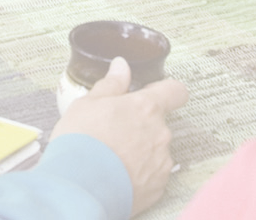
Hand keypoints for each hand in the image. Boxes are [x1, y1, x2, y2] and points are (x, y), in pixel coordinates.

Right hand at [51, 57, 187, 216]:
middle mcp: (160, 133)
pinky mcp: (158, 188)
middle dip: (142, 125)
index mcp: (147, 107)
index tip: (154, 94)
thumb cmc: (81, 142)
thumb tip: (121, 66)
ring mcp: (161, 162)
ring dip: (141, 150)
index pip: (175, 91)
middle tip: (115, 132)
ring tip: (113, 157)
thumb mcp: (88, 104)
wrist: (79, 189)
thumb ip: (111, 84)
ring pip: (156, 149)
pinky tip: (118, 175)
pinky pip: (153, 174)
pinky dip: (140, 173)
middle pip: (160, 123)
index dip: (167, 91)